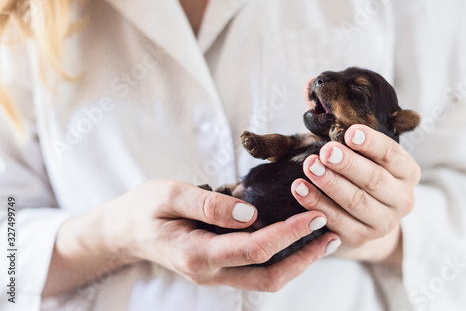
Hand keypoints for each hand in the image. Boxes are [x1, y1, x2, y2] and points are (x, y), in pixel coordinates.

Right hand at [110, 179, 337, 290]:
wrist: (125, 231)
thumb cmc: (144, 209)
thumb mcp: (168, 196)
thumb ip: (208, 205)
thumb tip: (250, 213)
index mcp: (197, 254)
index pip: (255, 249)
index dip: (289, 234)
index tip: (315, 215)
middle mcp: (210, 272)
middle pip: (269, 277)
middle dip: (305, 257)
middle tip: (331, 232)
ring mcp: (215, 274)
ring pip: (266, 279)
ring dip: (298, 261)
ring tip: (324, 237)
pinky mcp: (219, 268)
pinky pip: (257, 270)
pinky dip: (282, 257)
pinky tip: (297, 238)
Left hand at [291, 125, 419, 263]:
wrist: (364, 220)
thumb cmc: (361, 175)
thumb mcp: (366, 156)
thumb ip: (351, 137)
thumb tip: (319, 107)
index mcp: (408, 173)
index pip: (391, 155)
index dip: (371, 143)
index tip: (350, 132)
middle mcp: (402, 199)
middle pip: (374, 180)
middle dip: (348, 164)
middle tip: (326, 151)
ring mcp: (383, 223)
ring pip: (356, 201)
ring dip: (330, 183)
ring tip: (310, 166)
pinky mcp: (360, 238)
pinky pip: (337, 220)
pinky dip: (316, 203)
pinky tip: (300, 189)